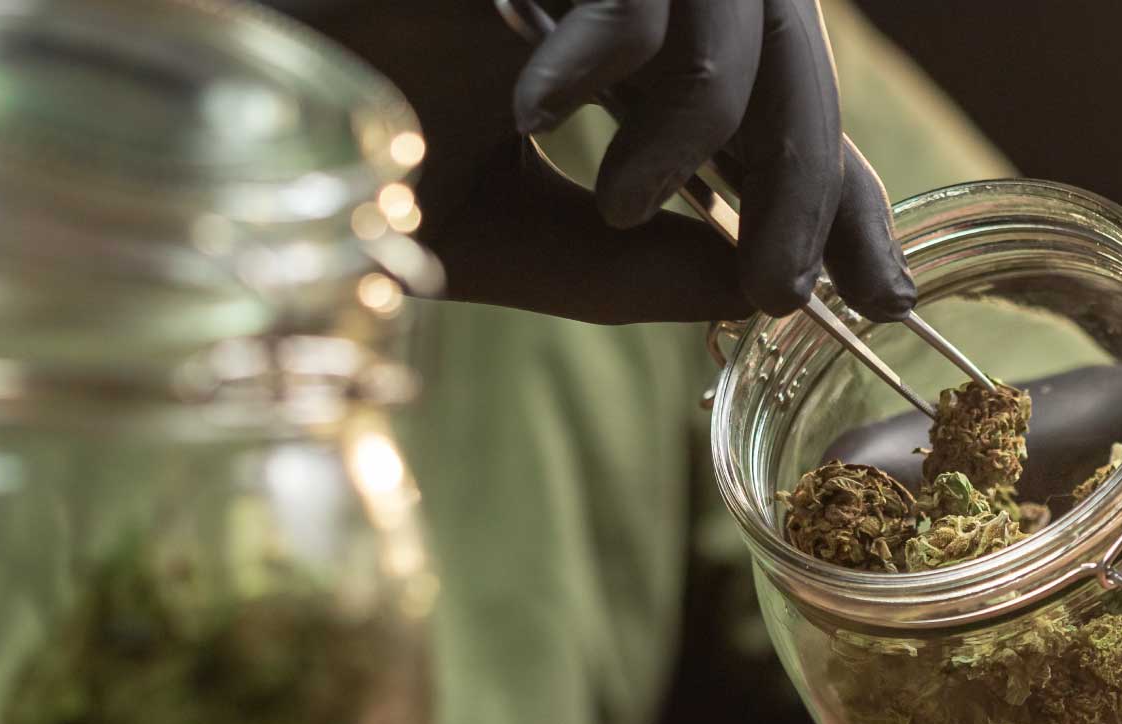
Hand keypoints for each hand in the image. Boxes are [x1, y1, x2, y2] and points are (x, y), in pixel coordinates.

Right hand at [291, 0, 912, 324]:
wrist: (239, 107)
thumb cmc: (364, 161)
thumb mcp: (525, 247)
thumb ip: (638, 275)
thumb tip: (756, 293)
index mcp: (647, 84)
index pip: (780, 137)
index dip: (837, 207)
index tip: (882, 298)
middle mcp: (646, 16)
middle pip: (794, 79)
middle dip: (808, 191)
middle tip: (780, 290)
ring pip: (740, 29)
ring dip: (701, 134)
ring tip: (619, 206)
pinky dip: (604, 56)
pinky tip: (536, 108)